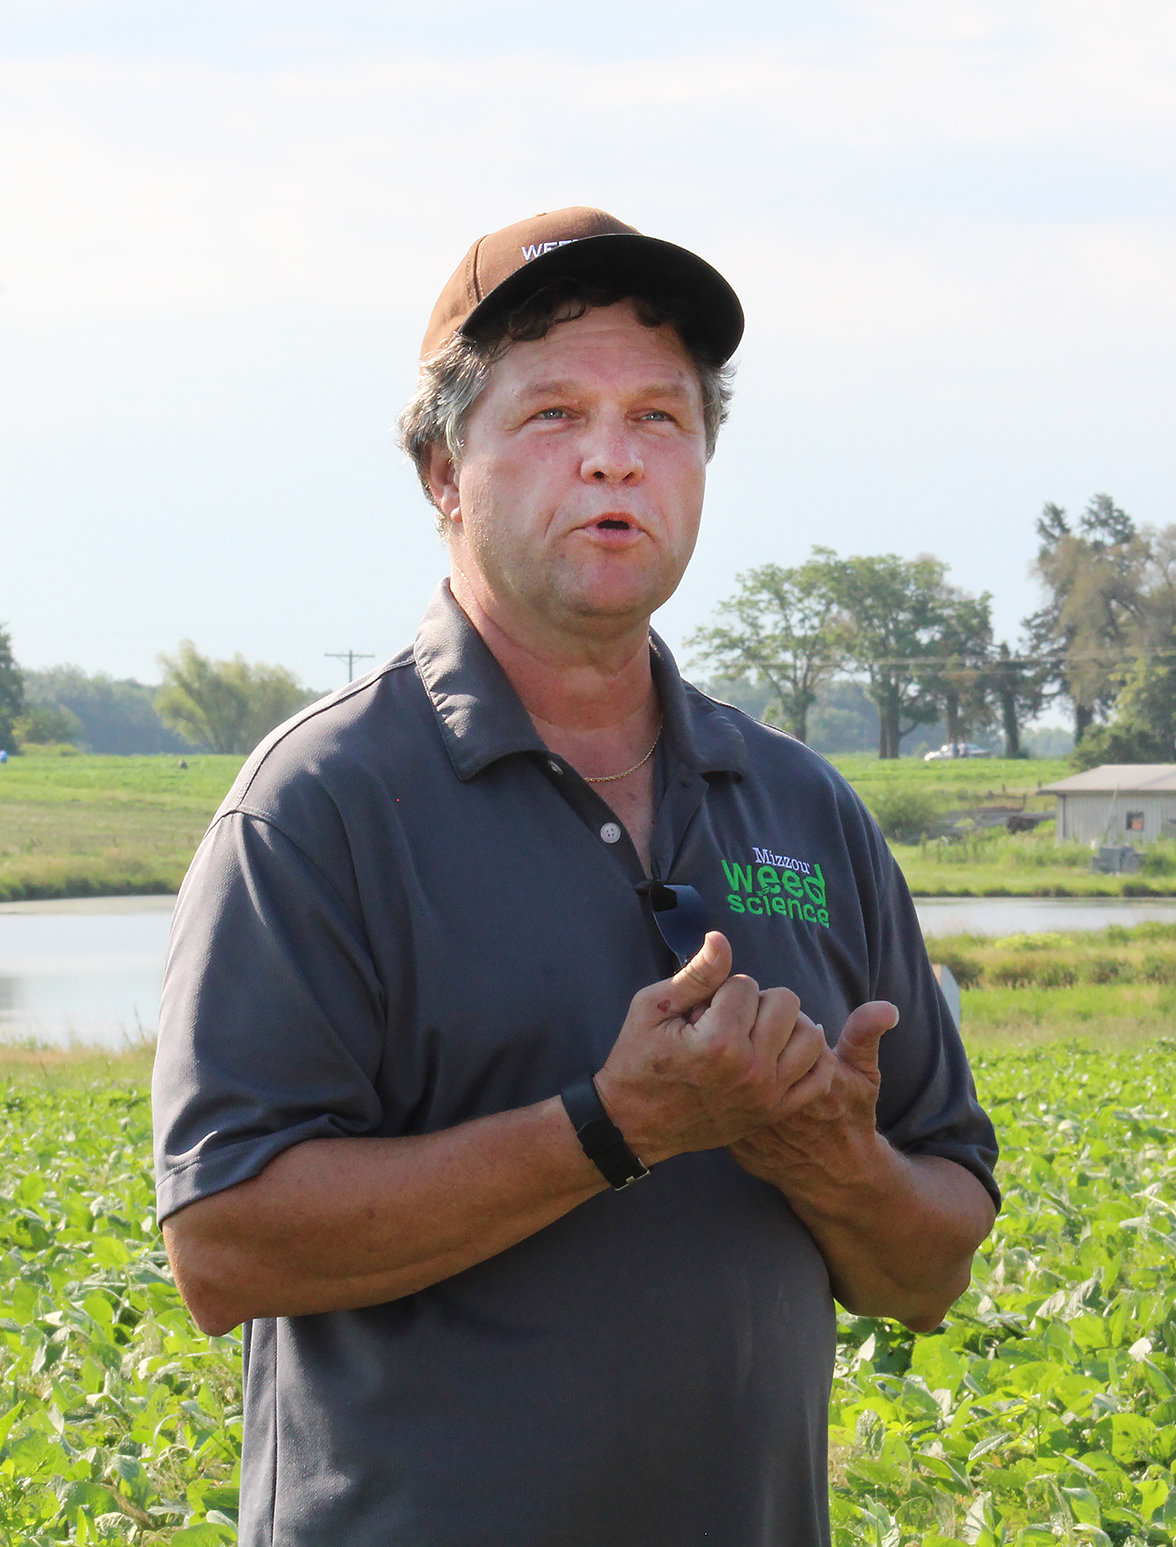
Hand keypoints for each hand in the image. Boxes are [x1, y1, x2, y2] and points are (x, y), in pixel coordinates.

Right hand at [593, 932, 826, 1165]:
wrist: (634, 1124)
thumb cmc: (637, 1061)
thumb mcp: (652, 1008)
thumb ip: (695, 974)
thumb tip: (720, 939)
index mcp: (718, 1041)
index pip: (746, 984)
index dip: (721, 989)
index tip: (702, 1009)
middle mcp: (750, 1069)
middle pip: (785, 1003)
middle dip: (756, 1001)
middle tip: (730, 1017)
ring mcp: (767, 1094)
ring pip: (810, 1035)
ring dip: (787, 1025)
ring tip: (758, 1031)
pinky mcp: (775, 1112)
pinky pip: (820, 1077)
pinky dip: (811, 1058)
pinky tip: (785, 1050)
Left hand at [727, 1000, 898, 1195]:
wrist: (833, 1175)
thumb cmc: (849, 1116)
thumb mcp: (864, 1074)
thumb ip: (866, 1034)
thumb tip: (888, 1008)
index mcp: (808, 1077)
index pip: (777, 1023)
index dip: (773, 1014)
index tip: (776, 1016)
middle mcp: (781, 1100)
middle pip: (747, 1042)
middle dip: (746, 1028)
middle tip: (751, 1027)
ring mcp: (756, 1122)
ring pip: (726, 1069)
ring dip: (725, 1052)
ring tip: (735, 1047)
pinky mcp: (737, 1139)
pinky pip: (716, 1099)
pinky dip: (717, 1084)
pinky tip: (726, 1078)